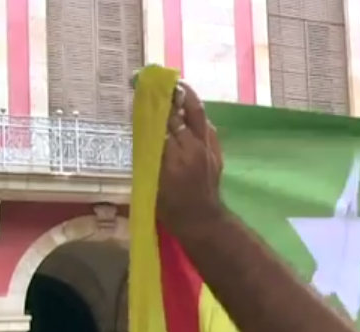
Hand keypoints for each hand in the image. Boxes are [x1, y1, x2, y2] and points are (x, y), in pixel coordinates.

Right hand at [158, 82, 225, 231]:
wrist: (202, 221)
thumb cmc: (171, 209)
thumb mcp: (152, 182)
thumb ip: (149, 156)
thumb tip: (144, 132)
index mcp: (172, 159)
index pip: (162, 123)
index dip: (153, 106)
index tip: (143, 90)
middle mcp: (192, 149)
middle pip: (180, 115)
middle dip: (169, 97)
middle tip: (158, 83)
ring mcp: (207, 149)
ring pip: (198, 115)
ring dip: (188, 99)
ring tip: (178, 86)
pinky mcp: (217, 152)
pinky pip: (207, 127)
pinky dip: (198, 117)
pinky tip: (191, 110)